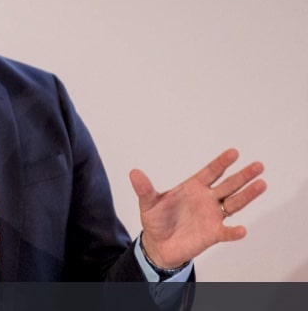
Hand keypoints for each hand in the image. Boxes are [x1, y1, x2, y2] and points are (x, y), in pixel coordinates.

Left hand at [129, 148, 265, 268]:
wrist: (159, 244)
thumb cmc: (156, 220)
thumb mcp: (148, 203)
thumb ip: (144, 189)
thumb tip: (133, 173)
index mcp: (192, 188)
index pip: (210, 172)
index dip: (222, 163)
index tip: (234, 152)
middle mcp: (206, 199)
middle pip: (229, 185)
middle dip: (243, 176)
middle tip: (258, 165)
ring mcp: (212, 216)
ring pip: (234, 203)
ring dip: (247, 195)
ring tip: (262, 184)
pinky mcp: (212, 234)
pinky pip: (226, 232)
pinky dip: (234, 232)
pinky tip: (241, 230)